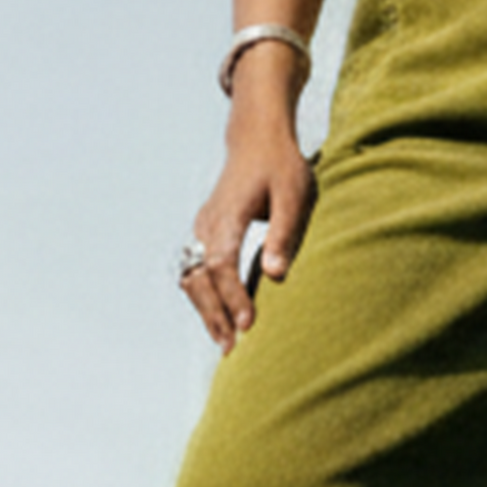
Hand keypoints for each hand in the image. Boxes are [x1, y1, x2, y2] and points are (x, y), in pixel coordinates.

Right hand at [184, 102, 313, 351]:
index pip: (221, 264)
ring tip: (227, 342)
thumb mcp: (294, 195)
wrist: (258, 138)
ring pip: (192, 278)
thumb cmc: (282, 165)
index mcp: (227, 215)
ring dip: (206, 311)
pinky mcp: (205, 233)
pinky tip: (222, 320)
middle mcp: (207, 224)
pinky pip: (196, 272)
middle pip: (198, 278)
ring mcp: (201, 229)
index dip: (233, 296)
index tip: (249, 324)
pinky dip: (205, 298)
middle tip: (233, 347)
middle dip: (214, 315)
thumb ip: (283, 233)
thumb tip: (275, 274)